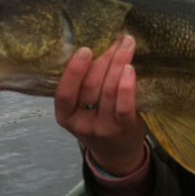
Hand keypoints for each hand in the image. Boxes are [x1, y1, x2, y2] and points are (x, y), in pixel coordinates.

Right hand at [54, 35, 146, 175]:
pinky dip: (127, 86)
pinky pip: (124, 105)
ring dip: (118, 64)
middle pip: (90, 86)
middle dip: (104, 58)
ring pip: (108, 91)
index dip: (74, 71)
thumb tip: (99, 46)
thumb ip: (84, 87)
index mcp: (65, 116)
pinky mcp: (123, 129)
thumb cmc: (99, 123)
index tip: (86, 49)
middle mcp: (82, 123)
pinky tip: (130, 68)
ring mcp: (103, 127)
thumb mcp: (82, 110)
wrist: (118, 156)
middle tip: (116, 39)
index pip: (64, 93)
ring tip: (127, 45)